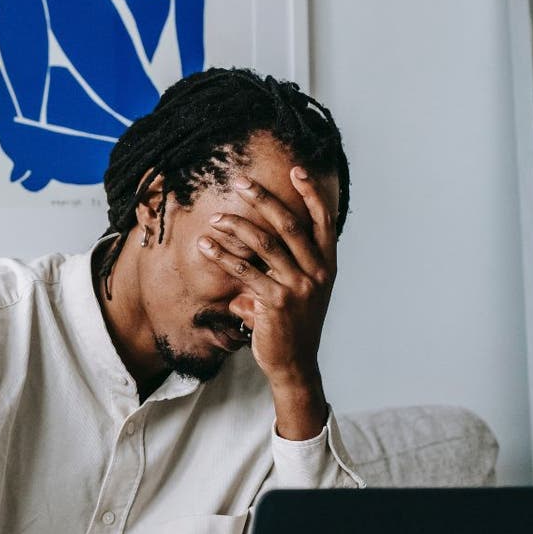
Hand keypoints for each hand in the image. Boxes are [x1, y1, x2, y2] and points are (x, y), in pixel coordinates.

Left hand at [196, 167, 337, 437]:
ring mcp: (299, 287)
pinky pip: (245, 271)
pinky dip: (223, 256)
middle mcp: (317, 272)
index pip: (323, 220)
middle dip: (264, 199)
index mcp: (327, 265)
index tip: (296, 169)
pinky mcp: (276, 302)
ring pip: (265, 244)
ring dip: (237, 226)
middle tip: (241, 181)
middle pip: (290, 224)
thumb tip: (261, 242)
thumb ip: (288, 265)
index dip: (311, 193)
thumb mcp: (301, 290)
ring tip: (215, 217)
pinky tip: (205, 246)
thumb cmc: (292, 324)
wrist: (294, 364)